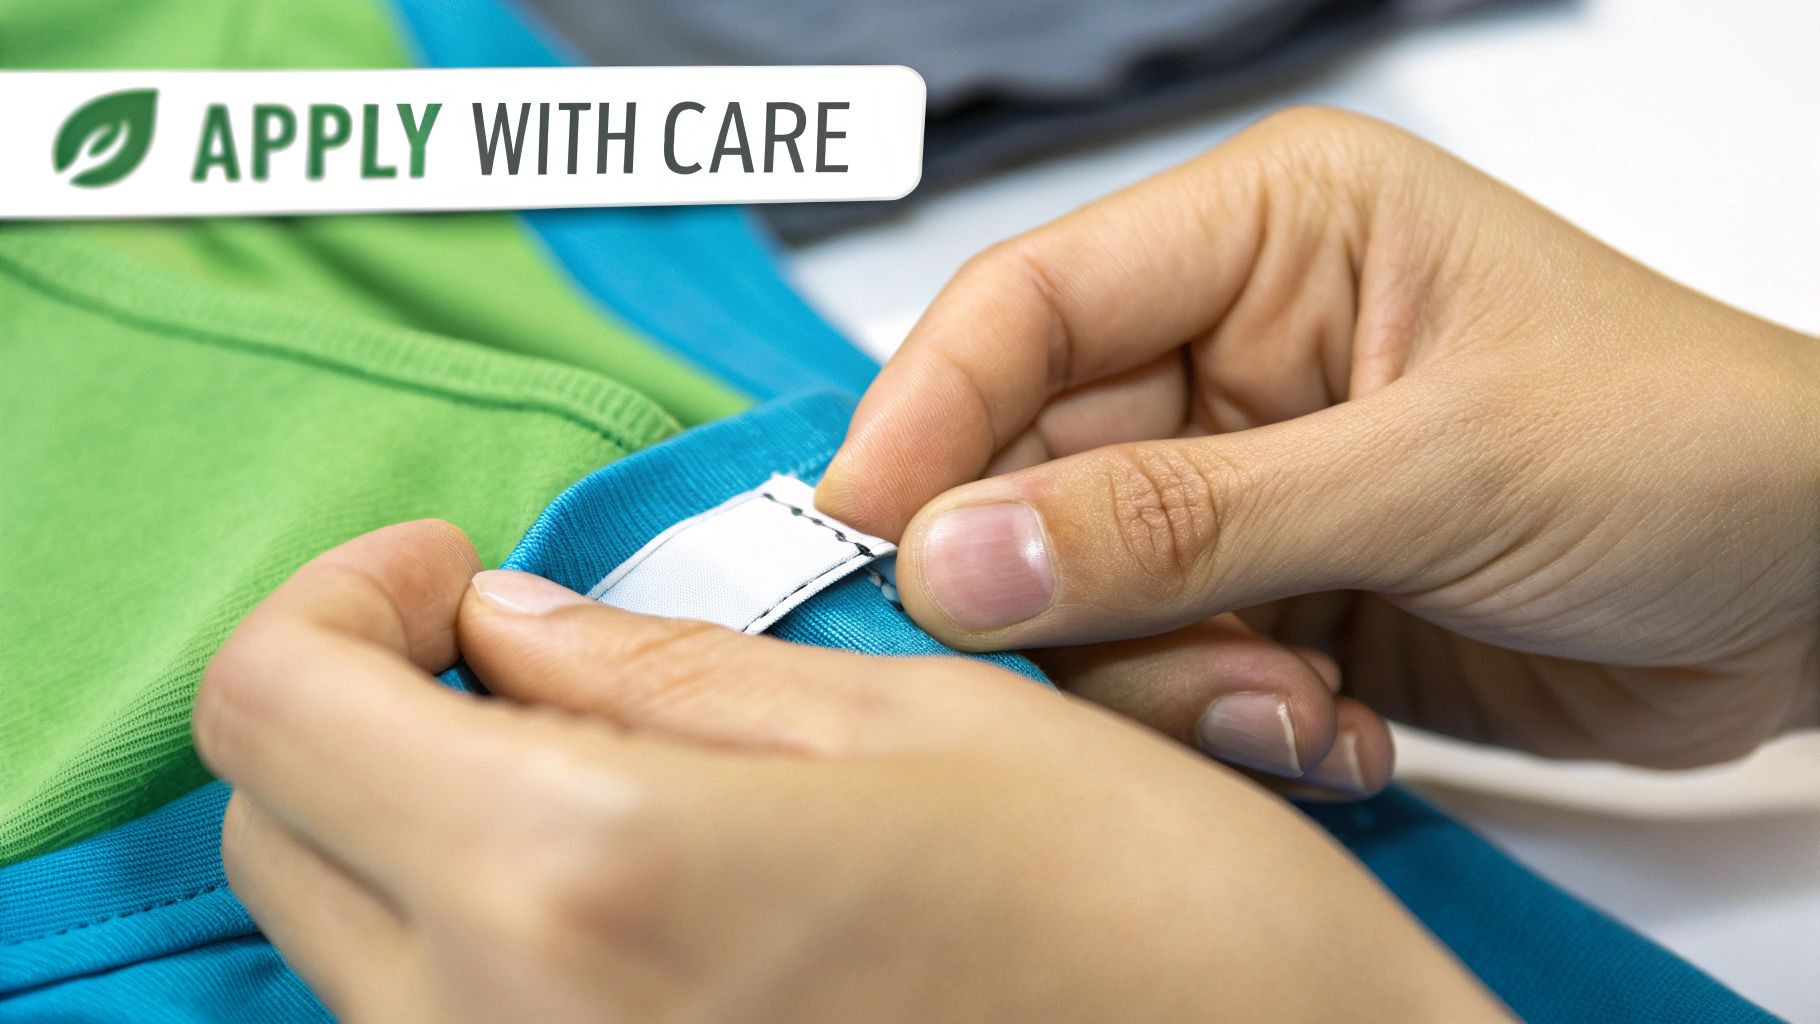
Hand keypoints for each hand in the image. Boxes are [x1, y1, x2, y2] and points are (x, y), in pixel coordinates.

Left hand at [194, 520, 1503, 1022]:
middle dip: (369, 705)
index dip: (337, 598)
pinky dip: (487, 940)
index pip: (275, 711)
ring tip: (604, 767)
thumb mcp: (916, 716)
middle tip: (515, 650)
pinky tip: (635, 892)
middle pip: (284, 835)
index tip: (447, 570)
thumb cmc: (1156, 936)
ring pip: (355, 951)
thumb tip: (508, 629)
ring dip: (429, 827)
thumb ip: (665, 667)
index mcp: (591, 879)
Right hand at [817, 107, 1819, 792]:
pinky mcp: (1270, 593)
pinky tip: (1342, 729)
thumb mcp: (1430, 471)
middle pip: (1035, 473)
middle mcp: (1232, 346)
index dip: (924, 424)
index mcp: (1266, 231)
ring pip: (1088, 596)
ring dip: (1173, 683)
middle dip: (1076, 598)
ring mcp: (1245, 480)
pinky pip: (1165, 671)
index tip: (860, 548)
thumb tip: (961, 557)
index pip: (1026, 308)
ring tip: (1302, 709)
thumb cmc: (1686, 451)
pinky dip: (1232, 723)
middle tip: (1152, 677)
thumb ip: (1185, 523)